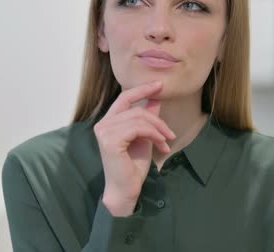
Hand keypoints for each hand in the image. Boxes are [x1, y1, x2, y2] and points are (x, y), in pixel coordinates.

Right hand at [93, 81, 174, 215]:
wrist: (126, 189)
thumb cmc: (133, 166)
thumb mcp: (144, 137)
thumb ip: (147, 118)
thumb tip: (156, 99)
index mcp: (108, 122)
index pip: (124, 98)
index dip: (142, 90)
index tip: (159, 84)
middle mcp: (103, 124)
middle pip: (137, 109)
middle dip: (158, 120)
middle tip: (170, 134)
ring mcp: (104, 132)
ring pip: (140, 118)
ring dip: (158, 130)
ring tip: (166, 143)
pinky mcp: (110, 140)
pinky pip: (139, 128)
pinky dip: (154, 135)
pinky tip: (160, 146)